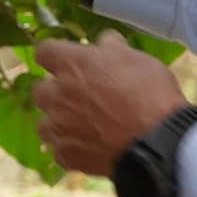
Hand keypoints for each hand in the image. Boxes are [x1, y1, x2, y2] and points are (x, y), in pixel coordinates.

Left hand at [33, 30, 190, 176]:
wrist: (156, 141)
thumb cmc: (150, 93)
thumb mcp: (139, 60)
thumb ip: (114, 48)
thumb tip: (104, 41)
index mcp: (73, 65)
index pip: (44, 51)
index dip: (56, 55)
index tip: (69, 60)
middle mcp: (57, 95)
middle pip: (40, 90)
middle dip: (56, 91)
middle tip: (81, 95)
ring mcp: (58, 128)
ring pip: (46, 123)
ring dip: (60, 121)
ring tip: (85, 125)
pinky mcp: (65, 155)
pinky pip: (60, 149)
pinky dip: (72, 147)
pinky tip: (91, 146)